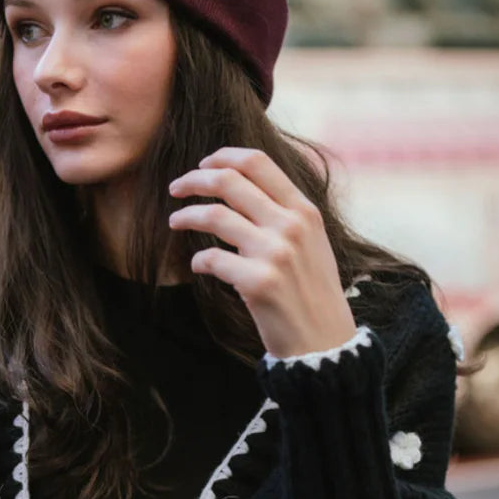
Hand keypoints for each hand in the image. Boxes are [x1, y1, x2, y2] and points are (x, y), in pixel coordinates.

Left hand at [168, 147, 358, 360]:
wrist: (324, 341)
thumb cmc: (312, 291)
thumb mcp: (313, 242)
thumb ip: (286, 214)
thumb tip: (246, 186)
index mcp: (304, 210)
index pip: (258, 162)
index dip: (223, 157)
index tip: (203, 164)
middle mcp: (291, 225)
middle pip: (229, 181)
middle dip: (194, 180)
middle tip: (175, 188)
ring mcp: (275, 253)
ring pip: (214, 216)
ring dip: (186, 216)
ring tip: (175, 221)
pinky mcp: (258, 282)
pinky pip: (211, 259)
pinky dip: (198, 260)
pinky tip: (199, 265)